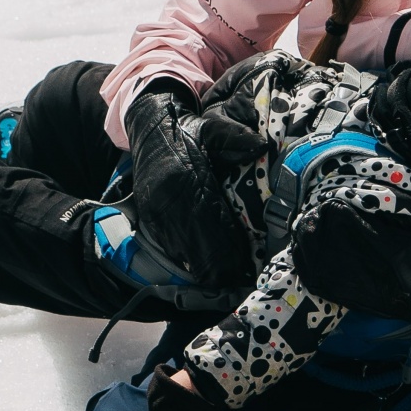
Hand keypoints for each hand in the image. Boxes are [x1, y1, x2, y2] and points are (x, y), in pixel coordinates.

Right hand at [122, 83, 254, 289]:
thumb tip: (260, 146)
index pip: (210, 225)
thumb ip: (235, 139)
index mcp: (184, 179)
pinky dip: (189, 259)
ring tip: (227, 280)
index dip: (228, 250)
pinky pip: (170, 247)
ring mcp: (155, 212)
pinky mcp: (150, 217)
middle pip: (196, 247)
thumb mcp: (213, 128)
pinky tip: (206, 268)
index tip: (245, 268)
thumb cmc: (188, 131)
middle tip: (239, 281)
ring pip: (182, 253)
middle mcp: (167, 200)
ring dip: (204, 268)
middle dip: (219, 268)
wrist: (150, 128)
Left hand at [290, 201, 410, 348]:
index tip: (333, 199)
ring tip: (306, 228)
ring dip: (310, 246)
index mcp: (402, 255)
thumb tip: (368, 194)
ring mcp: (371, 296)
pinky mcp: (365, 306)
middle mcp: (383, 279)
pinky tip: (303, 253)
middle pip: (334, 249)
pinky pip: (326, 289)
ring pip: (324, 270)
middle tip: (314, 211)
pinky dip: (309, 269)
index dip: (339, 211)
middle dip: (319, 227)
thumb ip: (403, 211)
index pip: (357, 229)